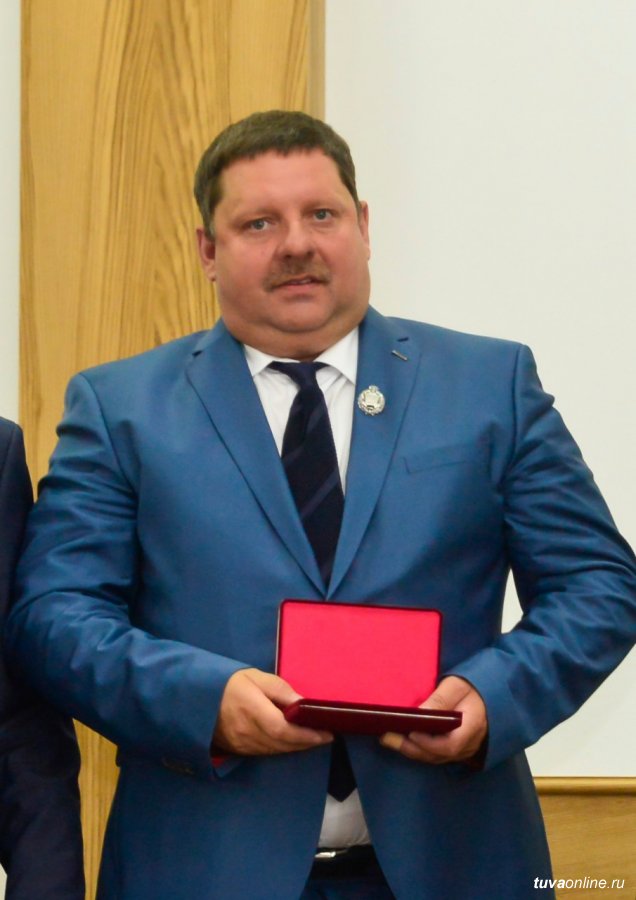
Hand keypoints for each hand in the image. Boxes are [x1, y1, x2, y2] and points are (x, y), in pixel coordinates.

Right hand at [212, 668, 332, 755]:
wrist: (195, 698)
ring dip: (295, 747)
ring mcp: (241, 745)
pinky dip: (280, 748)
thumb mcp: (256, 677)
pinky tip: (290, 742)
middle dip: (306, 742)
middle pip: (282, 744)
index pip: (283, 730)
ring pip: (274, 751)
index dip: (306, 735)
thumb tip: (303, 704)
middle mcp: (247, 732)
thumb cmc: (229, 683)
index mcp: (252, 710)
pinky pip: (264, 753)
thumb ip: (280, 690)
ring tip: (312, 739)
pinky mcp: (236, 751)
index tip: (326, 733)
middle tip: (325, 737)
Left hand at [380, 676, 487, 764]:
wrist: (491, 691)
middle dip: (411, 748)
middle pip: (438, 755)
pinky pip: (437, 754)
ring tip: (388, 739)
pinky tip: (404, 741)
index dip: (429, 743)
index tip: (410, 732)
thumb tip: (417, 713)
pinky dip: (420, 749)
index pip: (450, 745)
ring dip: (412, 750)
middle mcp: (469, 744)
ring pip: (436, 757)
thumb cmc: (473, 686)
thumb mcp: (456, 686)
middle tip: (386, 737)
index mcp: (472, 727)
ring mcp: (464, 749)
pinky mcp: (457, 748)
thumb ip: (440, 699)